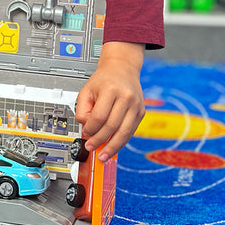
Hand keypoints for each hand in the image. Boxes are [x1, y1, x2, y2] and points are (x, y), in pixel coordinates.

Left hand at [74, 41, 144, 161]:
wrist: (122, 68)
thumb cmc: (104, 79)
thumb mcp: (87, 89)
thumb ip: (82, 108)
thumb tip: (85, 127)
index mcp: (111, 89)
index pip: (100, 116)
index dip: (91, 129)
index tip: (85, 134)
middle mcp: (126, 97)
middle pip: (112, 126)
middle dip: (100, 141)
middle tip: (91, 148)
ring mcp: (136, 105)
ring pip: (124, 132)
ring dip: (113, 147)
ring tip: (103, 156)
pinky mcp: (141, 112)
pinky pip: (130, 131)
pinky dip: (121, 141)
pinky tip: (113, 147)